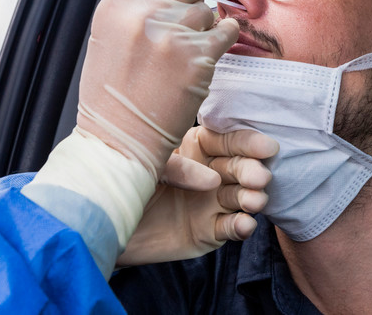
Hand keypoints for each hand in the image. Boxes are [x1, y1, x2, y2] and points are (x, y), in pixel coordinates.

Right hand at [75, 0, 238, 177]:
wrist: (119, 139)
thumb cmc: (113, 92)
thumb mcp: (109, 34)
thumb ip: (136, 4)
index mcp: (116, 2)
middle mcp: (142, 11)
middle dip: (189, 6)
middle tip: (180, 33)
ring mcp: (171, 33)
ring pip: (206, 11)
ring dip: (204, 29)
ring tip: (185, 52)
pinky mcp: (197, 57)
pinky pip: (226, 31)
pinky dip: (225, 38)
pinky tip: (212, 50)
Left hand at [116, 126, 278, 266]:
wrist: (104, 222)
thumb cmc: (124, 180)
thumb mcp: (147, 162)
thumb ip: (180, 167)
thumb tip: (212, 179)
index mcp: (198, 147)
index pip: (228, 141)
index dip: (248, 143)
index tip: (267, 147)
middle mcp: (211, 172)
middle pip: (239, 168)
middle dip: (251, 172)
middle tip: (259, 179)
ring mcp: (211, 202)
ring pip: (239, 197)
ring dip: (250, 199)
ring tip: (254, 202)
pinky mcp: (209, 231)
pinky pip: (229, 227)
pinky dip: (240, 226)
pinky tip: (244, 225)